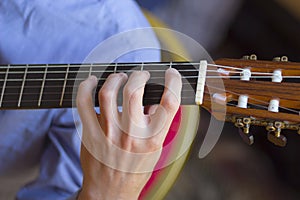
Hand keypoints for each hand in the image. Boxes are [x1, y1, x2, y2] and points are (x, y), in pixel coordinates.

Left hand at [76, 68, 181, 199]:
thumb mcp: (156, 149)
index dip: (173, 81)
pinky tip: (92, 81)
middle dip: (139, 75)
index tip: (170, 74)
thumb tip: (154, 99)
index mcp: (152, 139)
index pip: (169, 102)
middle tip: (140, 75)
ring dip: (116, 78)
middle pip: (134, 91)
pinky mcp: (90, 133)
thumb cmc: (135, 170)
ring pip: (108, 92)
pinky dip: (86, 86)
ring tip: (120, 77)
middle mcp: (130, 135)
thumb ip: (158, 124)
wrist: (110, 192)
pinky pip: (83, 103)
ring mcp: (108, 133)